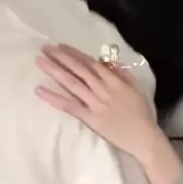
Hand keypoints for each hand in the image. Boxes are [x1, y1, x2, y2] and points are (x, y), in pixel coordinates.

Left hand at [35, 44, 160, 160]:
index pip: (90, 63)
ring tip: (40, 61)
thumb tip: (107, 61)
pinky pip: (69, 105)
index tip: (60, 46)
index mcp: (114, 80)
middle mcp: (102, 88)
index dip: (74, 54)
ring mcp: (94, 103)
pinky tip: (39, 90)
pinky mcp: (89, 118)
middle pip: (78, 69)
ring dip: (55, 71)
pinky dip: (53, 97)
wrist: (143, 137)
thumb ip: (122, 73)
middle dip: (61, 57)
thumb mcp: (136, 87)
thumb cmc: (141, 113)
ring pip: (71, 83)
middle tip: (45, 48)